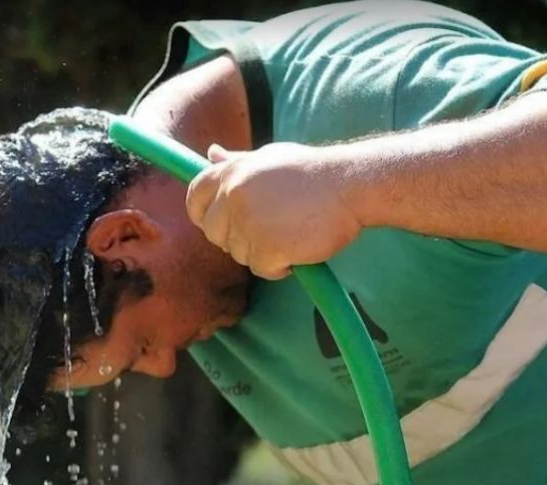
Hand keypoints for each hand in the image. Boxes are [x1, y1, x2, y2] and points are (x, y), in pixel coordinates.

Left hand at [185, 142, 363, 279]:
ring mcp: (248, 222)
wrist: (351, 184)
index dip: (202, 214)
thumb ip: (236, 162)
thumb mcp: (269, 158)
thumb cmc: (311, 172)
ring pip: (238, 253)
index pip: (195, 198)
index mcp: (231, 172)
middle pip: (214, 232)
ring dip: (261, 252)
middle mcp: (233, 196)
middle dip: (236, 237)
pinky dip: (278, 267)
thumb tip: (211, 154)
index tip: (219, 224)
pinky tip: (297, 250)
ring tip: (290, 234)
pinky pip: (261, 269)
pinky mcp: (267, 247)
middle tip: (268, 231)